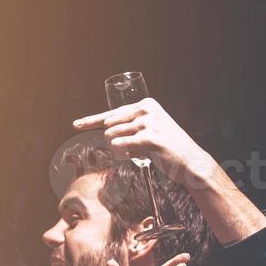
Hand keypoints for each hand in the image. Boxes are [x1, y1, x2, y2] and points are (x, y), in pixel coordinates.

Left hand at [72, 98, 213, 185]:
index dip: (91, 120)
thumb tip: (104, 128)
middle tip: (133, 148)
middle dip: (114, 140)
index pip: (111, 113)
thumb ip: (129, 126)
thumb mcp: (148, 130)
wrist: (189, 160)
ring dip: (120, 148)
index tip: (76, 124)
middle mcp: (146, 109)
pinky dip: (124, 152)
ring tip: (139, 150)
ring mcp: (148, 122)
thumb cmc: (166, 147)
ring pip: (111, 136)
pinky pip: (119, 145)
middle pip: (108, 125)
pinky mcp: (149, 137)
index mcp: (146, 104)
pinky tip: (139, 153)